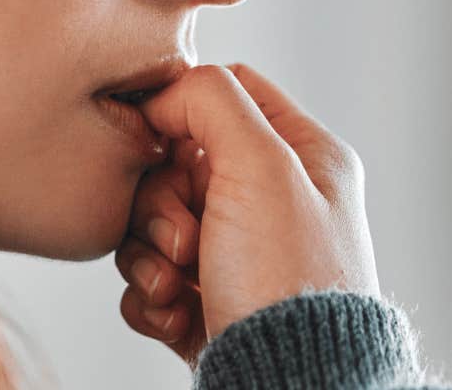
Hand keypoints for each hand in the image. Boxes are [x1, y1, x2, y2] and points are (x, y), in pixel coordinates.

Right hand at [111, 62, 380, 366]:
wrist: (291, 386)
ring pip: (153, 223)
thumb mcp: (263, 165)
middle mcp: (272, 202)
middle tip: (184, 240)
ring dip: (149, 254)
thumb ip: (212, 101)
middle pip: (177, 163)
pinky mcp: (206, 304)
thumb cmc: (289, 282)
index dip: (180, 109)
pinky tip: (174, 313)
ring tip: (175, 284)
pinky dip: (150, 297)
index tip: (160, 140)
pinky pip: (148, 279)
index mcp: (303, 157)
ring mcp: (237, 255)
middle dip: (161, 203)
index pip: (227, 93)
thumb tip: (167, 92)